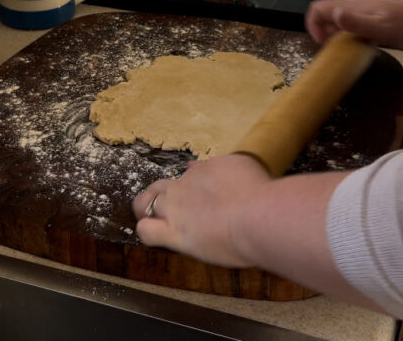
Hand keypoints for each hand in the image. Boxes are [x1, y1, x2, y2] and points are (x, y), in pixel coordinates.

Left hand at [133, 154, 270, 267]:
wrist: (257, 215)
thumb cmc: (259, 191)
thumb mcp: (244, 164)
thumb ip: (223, 164)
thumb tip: (198, 164)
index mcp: (202, 171)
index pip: (188, 175)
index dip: (192, 187)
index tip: (203, 197)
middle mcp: (183, 186)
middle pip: (159, 187)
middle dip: (160, 195)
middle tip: (173, 210)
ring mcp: (174, 209)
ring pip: (143, 204)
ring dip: (148, 211)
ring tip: (159, 224)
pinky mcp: (173, 233)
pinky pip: (146, 231)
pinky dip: (147, 232)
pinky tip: (158, 237)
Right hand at [304, 0, 402, 48]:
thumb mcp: (379, 28)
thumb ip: (356, 22)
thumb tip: (334, 14)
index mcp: (350, 6)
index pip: (318, 8)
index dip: (313, 25)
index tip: (322, 43)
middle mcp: (352, 7)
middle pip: (325, 16)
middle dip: (324, 34)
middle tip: (335, 51)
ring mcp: (360, 13)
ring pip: (336, 23)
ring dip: (336, 38)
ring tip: (346, 52)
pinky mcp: (368, 20)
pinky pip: (349, 28)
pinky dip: (347, 39)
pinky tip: (359, 49)